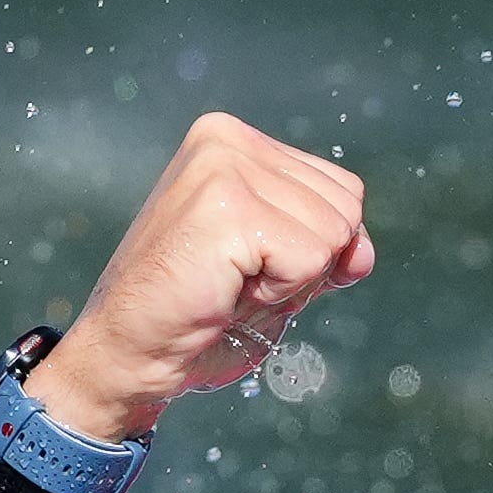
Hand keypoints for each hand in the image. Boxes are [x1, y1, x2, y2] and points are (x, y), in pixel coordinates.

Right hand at [27, 112, 375, 442]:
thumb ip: (327, 249)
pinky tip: (226, 290)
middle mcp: (227, 139)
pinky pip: (310, 257)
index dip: (317, 249)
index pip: (343, 191)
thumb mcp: (279, 274)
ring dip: (292, 280)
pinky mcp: (225, 204)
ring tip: (230, 284)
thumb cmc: (198, 317)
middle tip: (239, 280)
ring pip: (333, 233)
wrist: (129, 353)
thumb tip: (363, 249)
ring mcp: (223, 166)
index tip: (251, 266)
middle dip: (308, 263)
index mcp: (236, 142)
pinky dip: (280, 292)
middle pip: (345, 207)